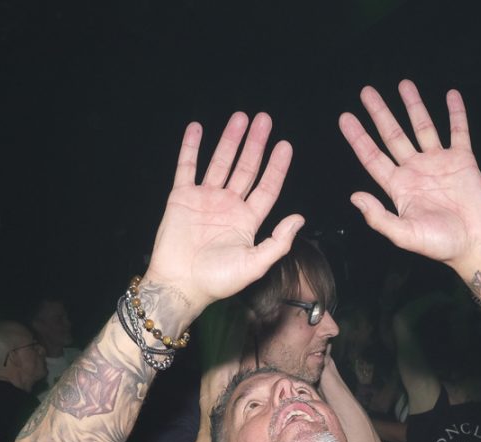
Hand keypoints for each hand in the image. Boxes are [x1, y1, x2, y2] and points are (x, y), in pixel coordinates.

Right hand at [144, 112, 305, 312]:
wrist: (180, 284)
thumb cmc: (217, 280)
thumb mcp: (255, 264)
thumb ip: (279, 241)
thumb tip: (299, 218)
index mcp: (247, 221)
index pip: (267, 187)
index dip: (276, 167)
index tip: (285, 145)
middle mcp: (228, 206)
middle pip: (246, 168)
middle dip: (255, 144)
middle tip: (264, 119)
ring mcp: (205, 199)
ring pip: (220, 162)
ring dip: (230, 139)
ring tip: (240, 117)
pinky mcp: (181, 197)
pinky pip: (186, 166)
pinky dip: (191, 147)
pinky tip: (198, 128)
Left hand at [338, 82, 480, 272]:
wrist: (475, 244)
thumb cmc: (441, 245)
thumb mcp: (405, 235)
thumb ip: (379, 217)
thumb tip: (354, 197)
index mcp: (399, 187)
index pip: (372, 157)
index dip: (358, 137)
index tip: (345, 117)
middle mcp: (416, 171)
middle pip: (393, 135)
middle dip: (379, 113)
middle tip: (366, 92)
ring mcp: (439, 163)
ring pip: (423, 127)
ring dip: (413, 105)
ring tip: (403, 84)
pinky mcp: (463, 160)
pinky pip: (459, 131)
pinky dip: (456, 113)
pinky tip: (451, 95)